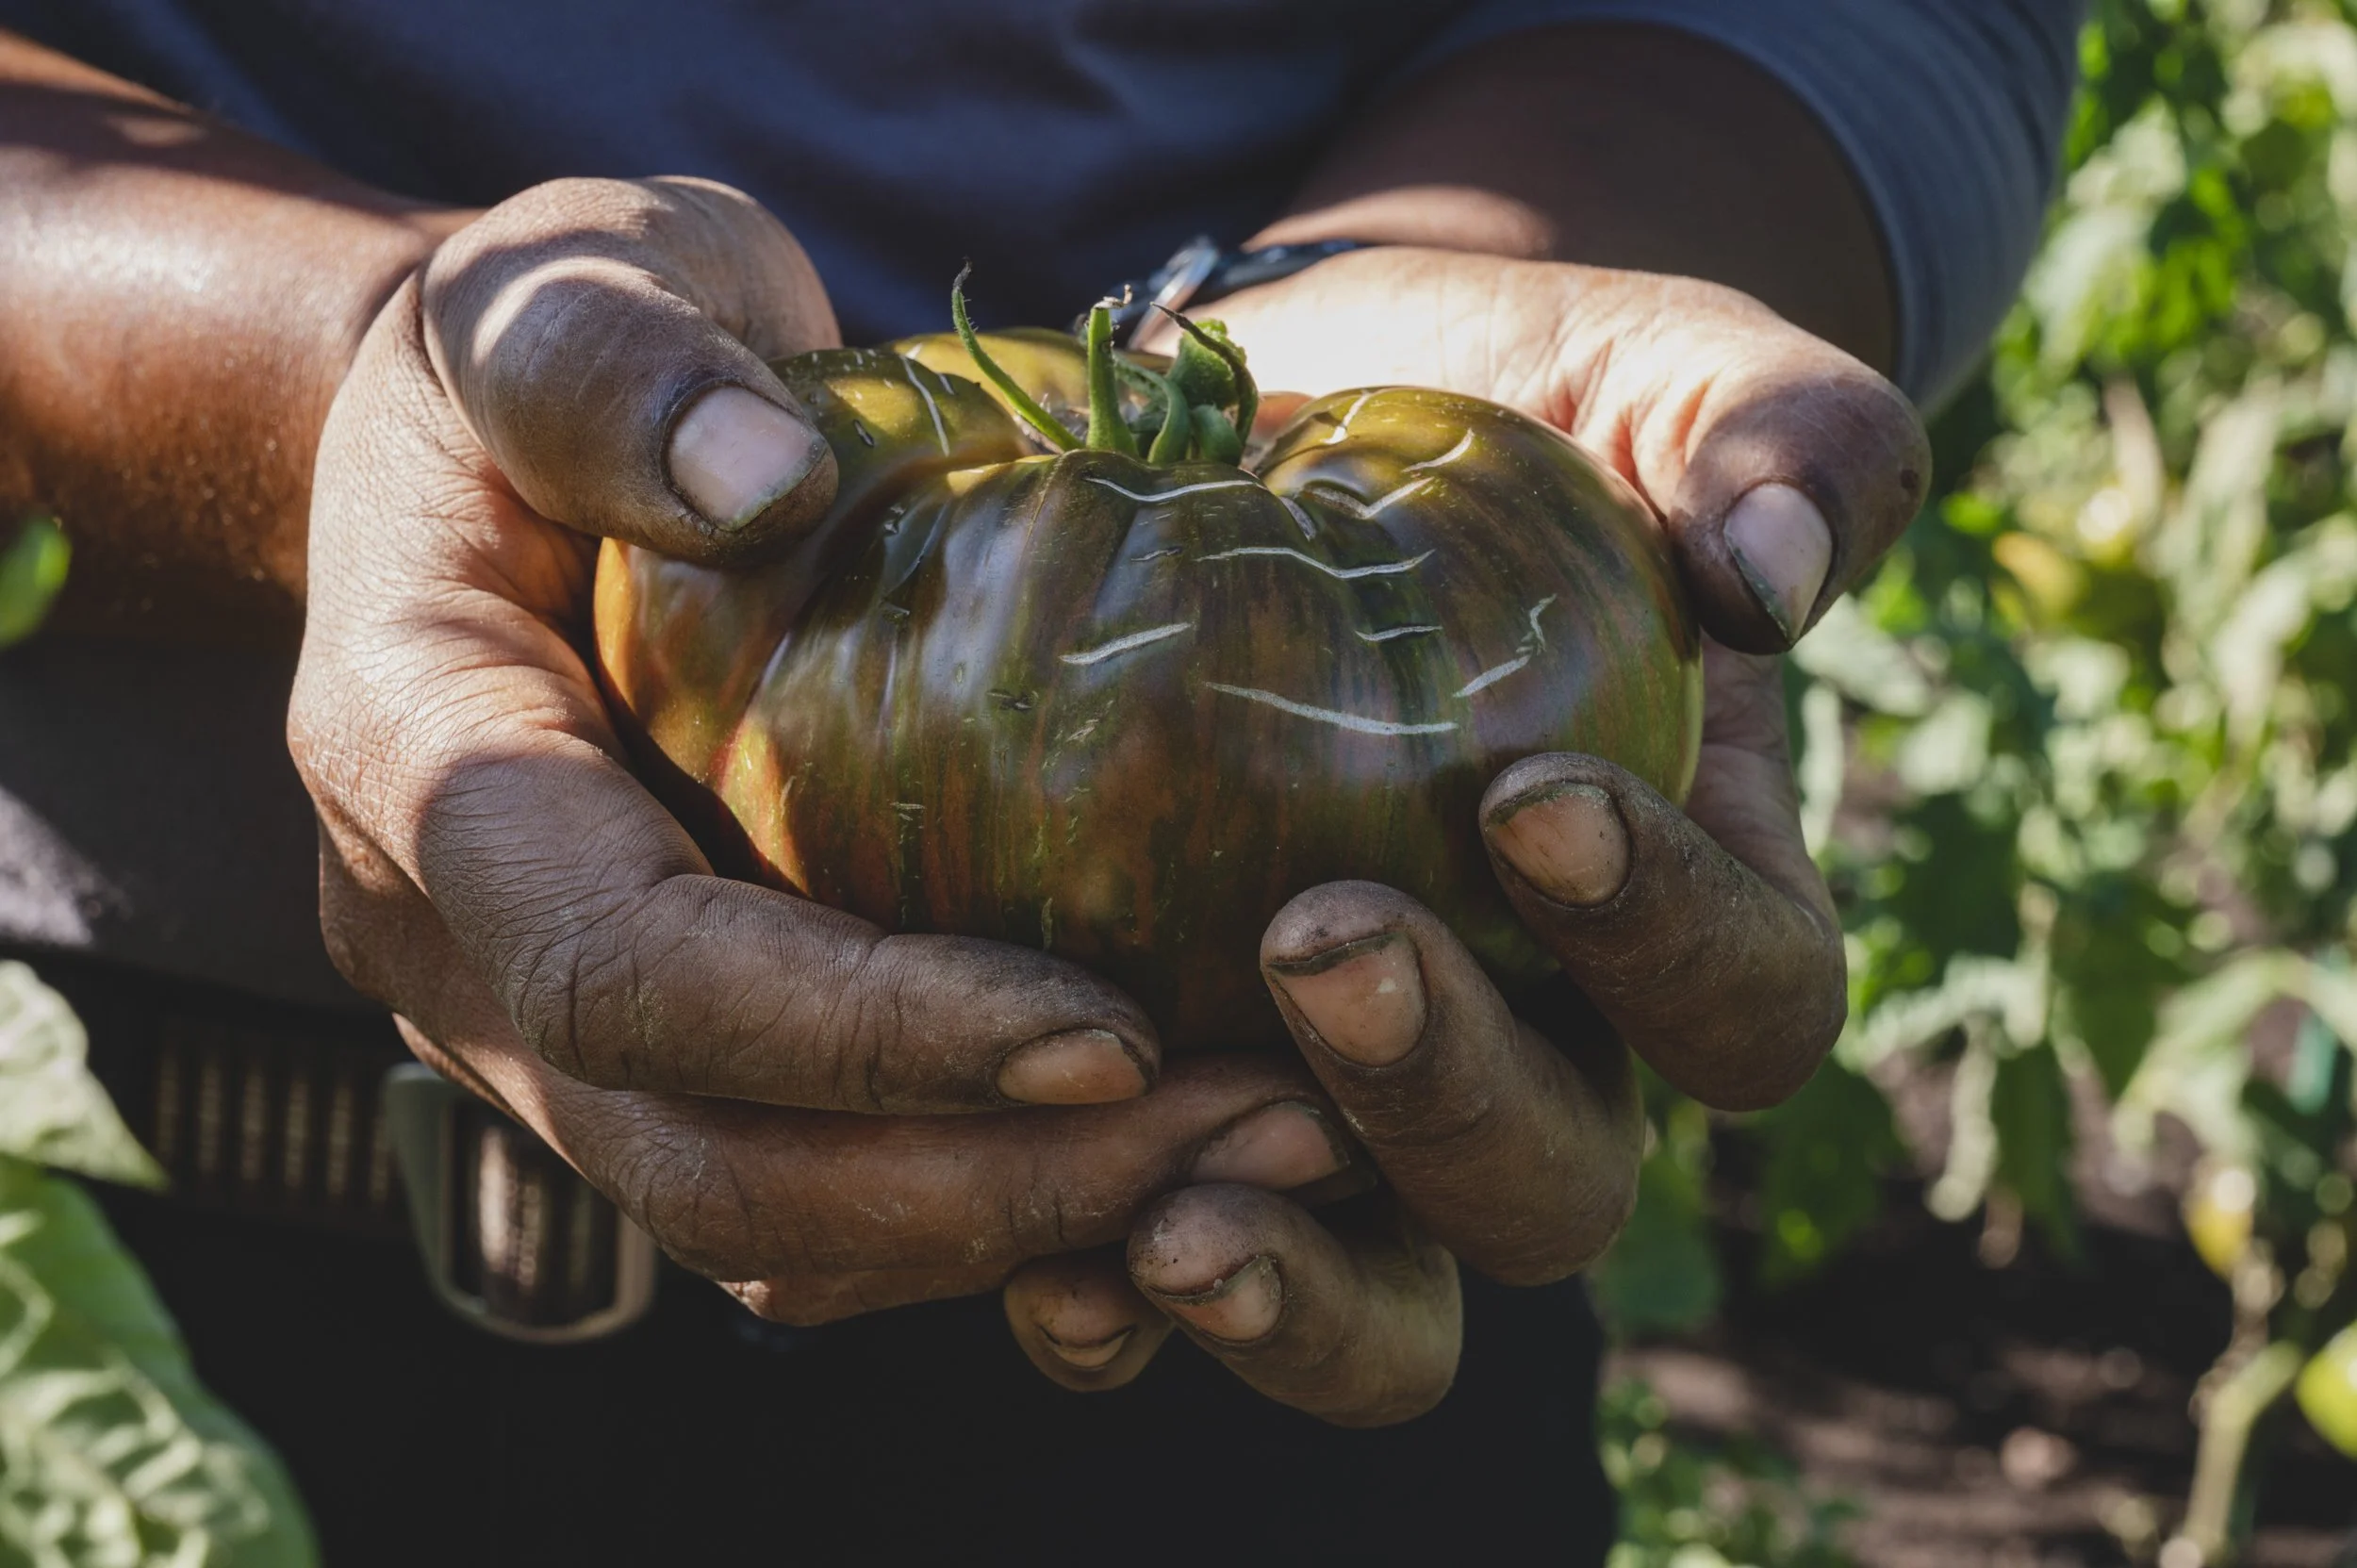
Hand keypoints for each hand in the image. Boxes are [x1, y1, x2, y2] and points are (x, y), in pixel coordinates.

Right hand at [291, 177, 1336, 1319]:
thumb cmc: (557, 348)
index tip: (1110, 1030)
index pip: (629, 973)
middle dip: (990, 1185)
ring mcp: (542, 1030)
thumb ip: (612, 362)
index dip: (862, 1034)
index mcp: (418, 762)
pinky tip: (1173, 1142)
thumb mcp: (559, 284)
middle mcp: (457, 950)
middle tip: (1267, 1131)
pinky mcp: (651, 1054)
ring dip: (1018, 1225)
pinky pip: (809, 1204)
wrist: (503, 454)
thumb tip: (762, 482)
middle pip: (706, 1166)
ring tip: (1273, 1147)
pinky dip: (986, 1203)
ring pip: (763, 1228)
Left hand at [999, 250, 1924, 1422]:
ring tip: (1165, 1233)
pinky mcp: (1186, 1113)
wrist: (1273, 432)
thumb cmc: (1495, 409)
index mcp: (1682, 909)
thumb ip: (1772, 433)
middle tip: (1321, 946)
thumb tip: (1784, 575)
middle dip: (1449, 1096)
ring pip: (1388, 1297)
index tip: (1530, 804)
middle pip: (1556, 1184)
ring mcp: (1354, 1110)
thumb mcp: (1648, 373)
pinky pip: (1177, 1276)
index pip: (1747, 1002)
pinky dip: (1117, 1310)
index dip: (1670, 940)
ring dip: (1293, 1284)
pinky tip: (1038, 1268)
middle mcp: (1537, 1046)